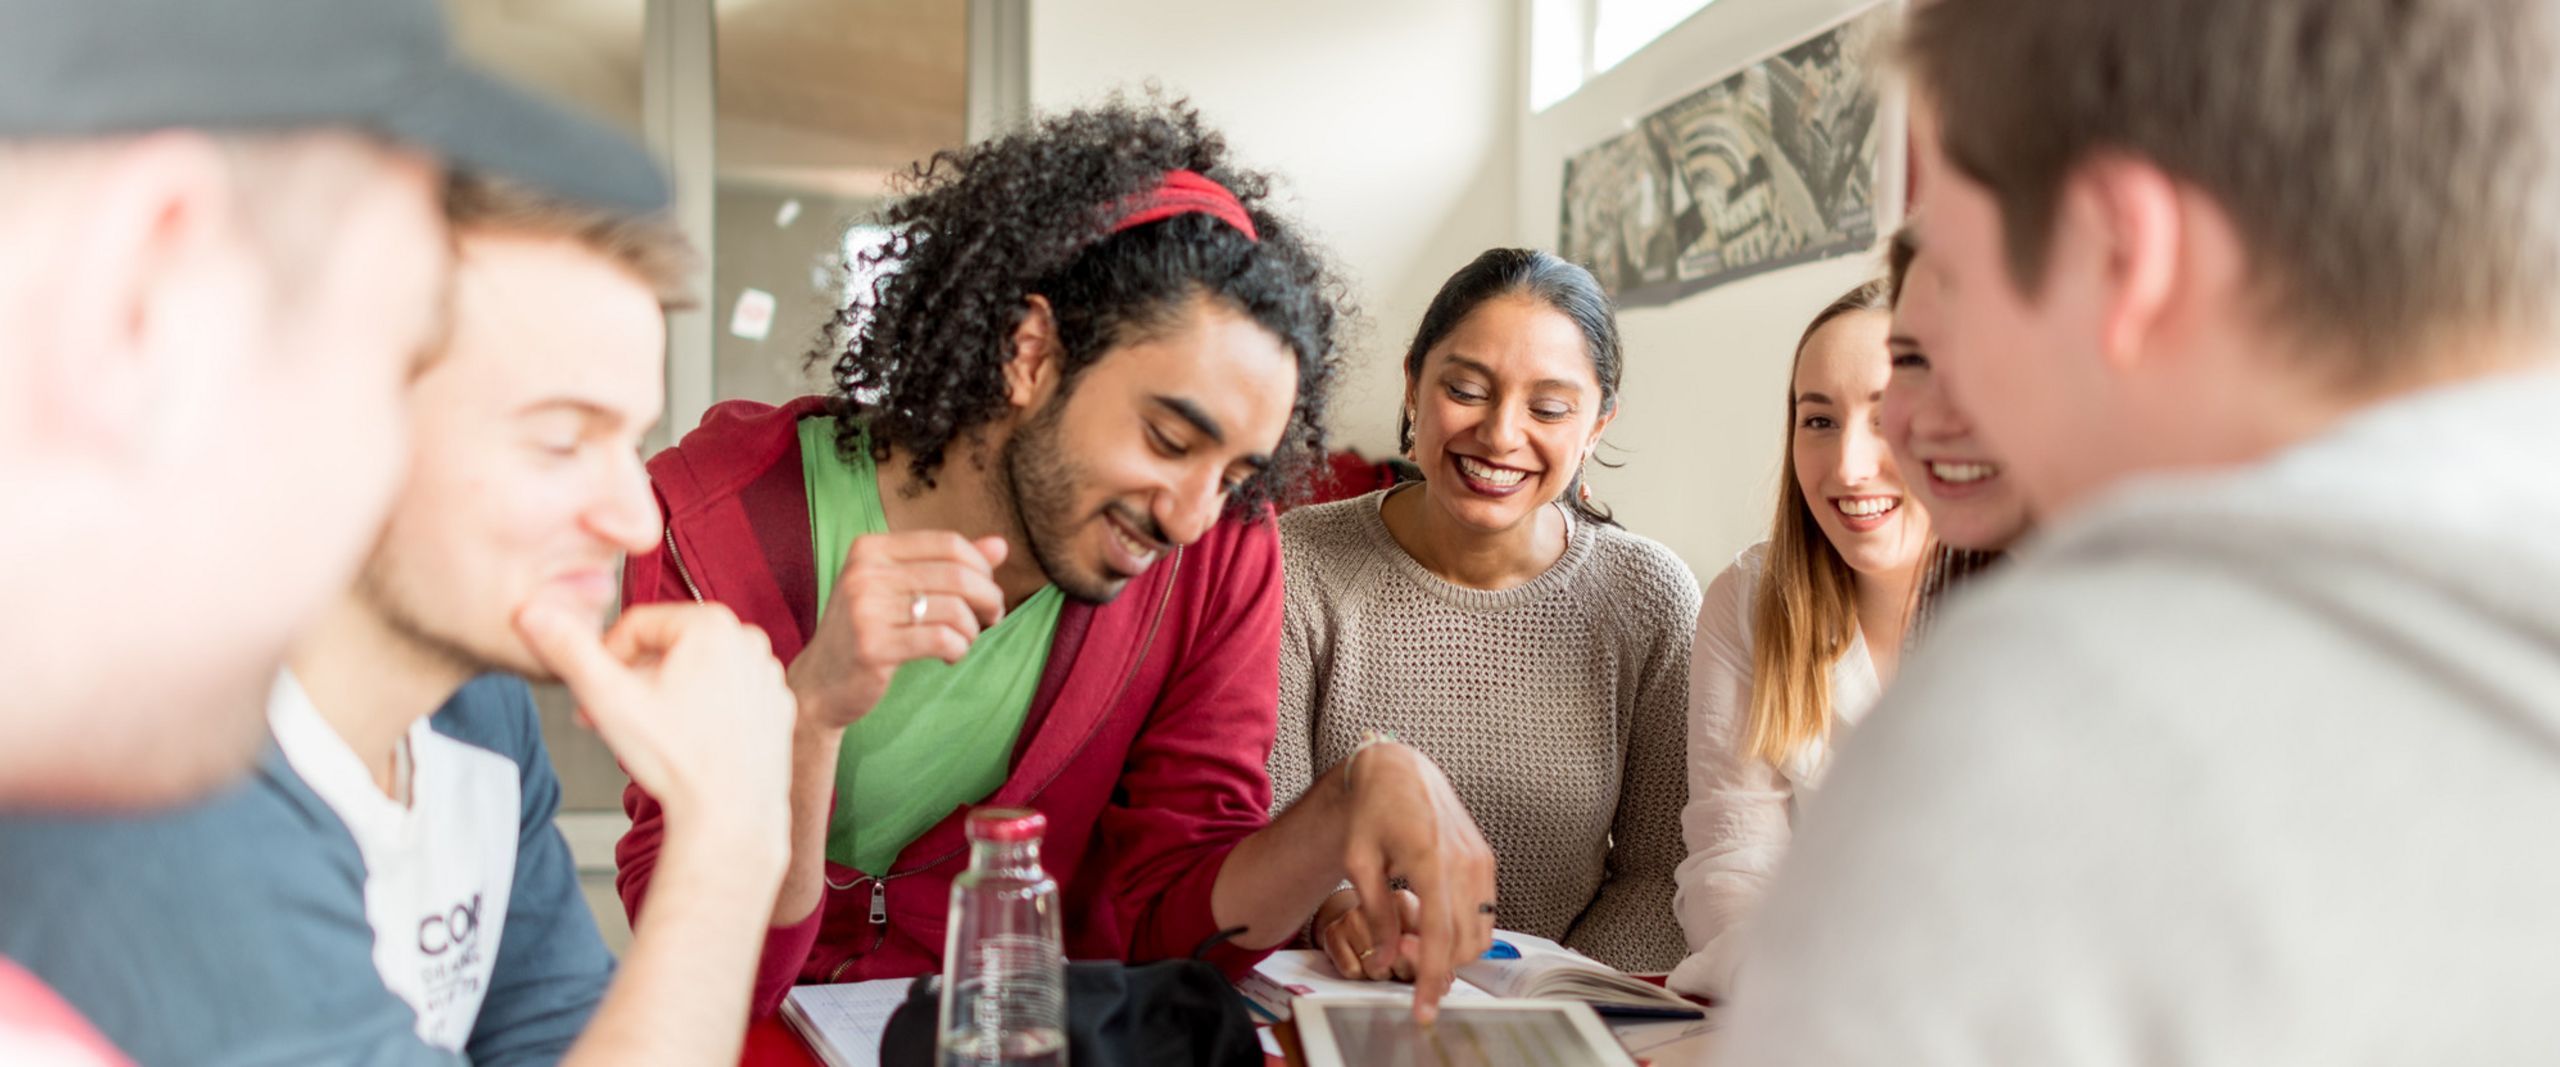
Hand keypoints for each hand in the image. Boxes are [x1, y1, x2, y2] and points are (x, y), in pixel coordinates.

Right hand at [516, 601, 794, 846]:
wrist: (731, 816)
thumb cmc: (675, 760)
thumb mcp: (609, 699)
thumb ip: (569, 652)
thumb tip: (529, 612)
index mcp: (712, 624)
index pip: (636, 626)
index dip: (606, 662)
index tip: (595, 699)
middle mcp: (749, 639)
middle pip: (668, 649)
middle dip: (633, 680)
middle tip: (610, 720)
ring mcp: (768, 673)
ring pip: (696, 672)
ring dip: (664, 695)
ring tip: (646, 736)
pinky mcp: (777, 704)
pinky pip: (725, 695)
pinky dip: (701, 711)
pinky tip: (687, 743)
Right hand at [786, 532, 1007, 730]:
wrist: (819, 685)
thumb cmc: (867, 631)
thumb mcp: (900, 589)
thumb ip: (948, 565)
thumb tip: (1001, 546)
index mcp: (870, 548)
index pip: (948, 543)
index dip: (981, 567)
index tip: (987, 591)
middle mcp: (865, 572)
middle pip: (957, 574)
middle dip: (988, 598)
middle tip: (992, 618)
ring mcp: (865, 609)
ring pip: (954, 609)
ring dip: (972, 630)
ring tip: (963, 641)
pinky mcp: (872, 646)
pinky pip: (942, 639)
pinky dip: (958, 649)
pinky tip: (950, 656)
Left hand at [1336, 742, 1496, 1022]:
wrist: (1398, 771)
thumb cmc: (1373, 812)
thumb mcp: (1361, 863)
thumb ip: (1377, 915)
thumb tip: (1385, 961)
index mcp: (1430, 858)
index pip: (1439, 934)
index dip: (1432, 977)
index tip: (1424, 1009)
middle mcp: (1464, 860)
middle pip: (1464, 941)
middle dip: (1439, 965)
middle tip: (1402, 955)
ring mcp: (1480, 859)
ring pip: (1480, 932)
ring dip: (1454, 951)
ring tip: (1416, 938)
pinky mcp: (1486, 860)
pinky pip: (1485, 912)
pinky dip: (1464, 930)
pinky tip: (1435, 922)